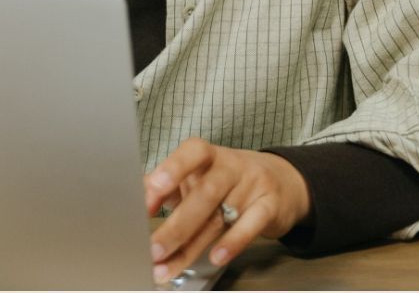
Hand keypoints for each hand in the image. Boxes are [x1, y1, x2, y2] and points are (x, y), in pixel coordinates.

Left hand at [143, 138, 309, 283]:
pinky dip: (232, 243)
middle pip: (203, 194)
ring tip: (168, 266)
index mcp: (208, 155)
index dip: (171, 171)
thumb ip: (168, 186)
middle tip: (152, 250)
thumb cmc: (228, 180)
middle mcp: (230, 166)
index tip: (150, 196)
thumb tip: (136, 197)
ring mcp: (252, 185)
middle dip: (175, 226)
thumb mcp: (199, 176)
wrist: (282, 180)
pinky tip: (215, 257)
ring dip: (191, 246)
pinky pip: (251, 225)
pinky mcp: (269, 206)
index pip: (191, 153)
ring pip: (220, 216)